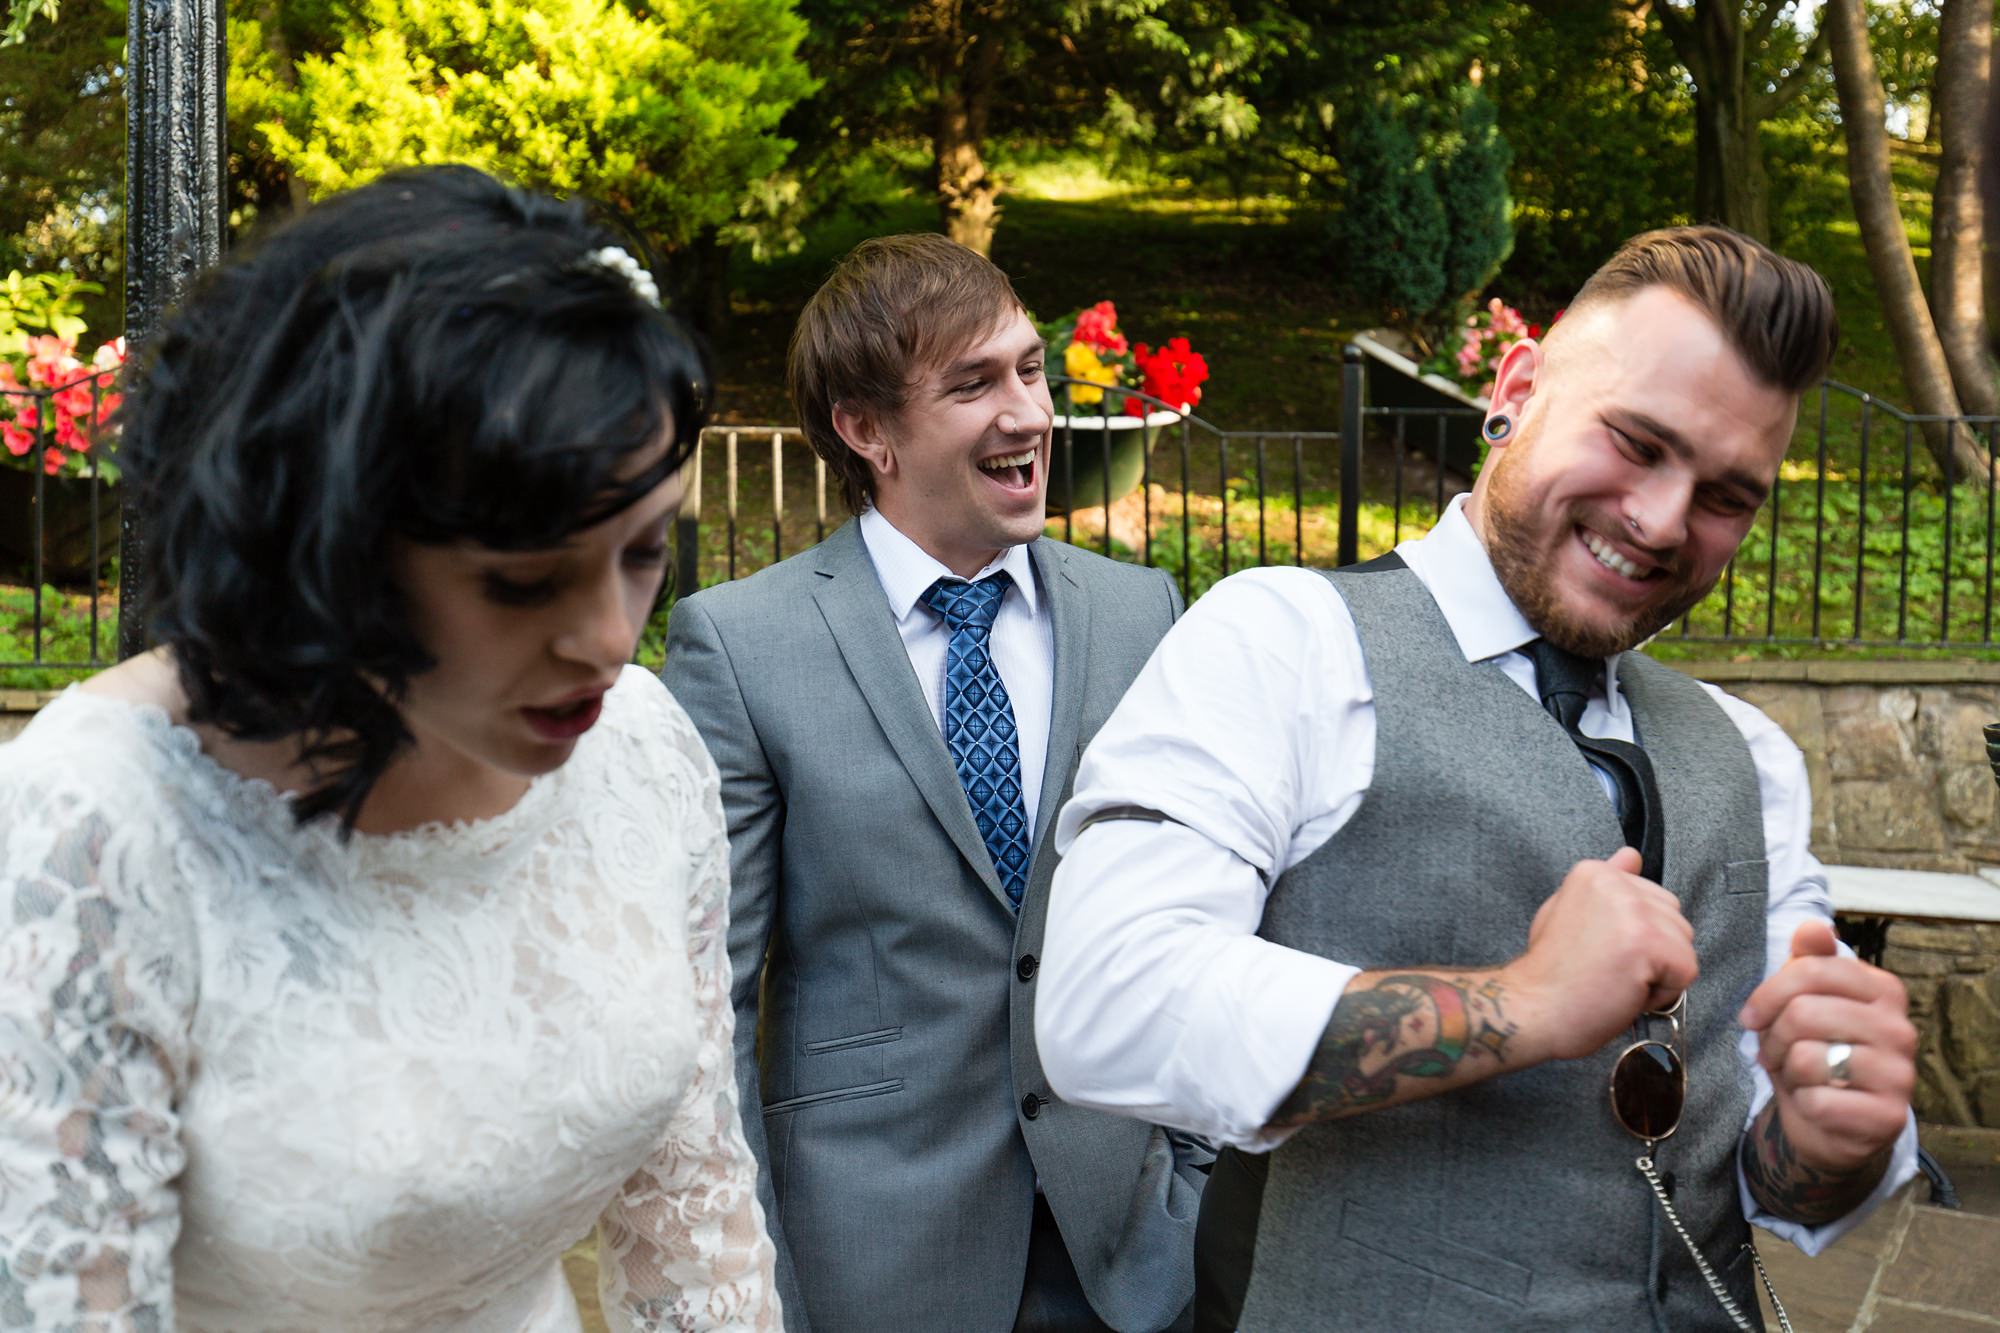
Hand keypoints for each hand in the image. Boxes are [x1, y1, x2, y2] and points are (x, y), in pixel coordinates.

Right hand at [1508, 847, 1697, 1061]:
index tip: (1600, 949)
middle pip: (1675, 919)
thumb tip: (1632, 855)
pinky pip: (1686, 972)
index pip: (1653, 899)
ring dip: (1658, 974)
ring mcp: (1634, 912)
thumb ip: (1605, 887)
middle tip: (1608, 968)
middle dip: (1654, 952)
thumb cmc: (1550, 972)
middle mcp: (1616, 884)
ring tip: (1615, 980)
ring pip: (1684, 946)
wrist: (1533, 1010)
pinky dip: (1663, 993)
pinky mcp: (1649, 943)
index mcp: (1595, 873)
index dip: (1635, 934)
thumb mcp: (1567, 912)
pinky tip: (1626, 992)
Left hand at [1738, 921, 1915, 1172]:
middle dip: (1773, 1037)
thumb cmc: (1814, 1050)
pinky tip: (1816, 1105)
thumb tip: (1813, 927)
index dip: (1767, 994)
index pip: (1811, 970)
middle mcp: (1900, 1029)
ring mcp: (1900, 1074)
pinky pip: (1816, 1101)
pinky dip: (1802, 1104)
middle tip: (1775, 1051)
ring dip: (1786, 1070)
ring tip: (1798, 1076)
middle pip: (1803, 1013)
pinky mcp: (1889, 1117)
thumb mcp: (1804, 1002)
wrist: (1832, 1122)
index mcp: (1883, 990)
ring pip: (1805, 1057)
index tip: (1752, 1015)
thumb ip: (1809, 962)